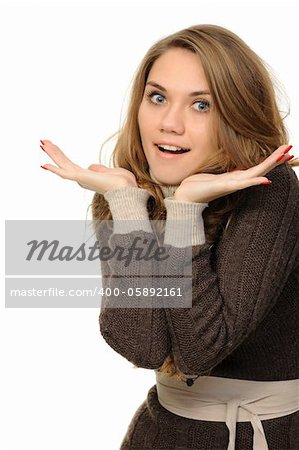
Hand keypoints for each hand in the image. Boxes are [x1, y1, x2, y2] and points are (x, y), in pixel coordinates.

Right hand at [40, 140, 137, 193]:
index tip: (54, 147)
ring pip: (62, 164)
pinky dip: (54, 169)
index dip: (61, 156)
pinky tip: (44, 165)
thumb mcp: (109, 171)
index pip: (70, 165)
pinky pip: (64, 173)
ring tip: (42, 144)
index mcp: (88, 177)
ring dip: (52, 154)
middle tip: (43, 141)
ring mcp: (80, 178)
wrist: (125, 188)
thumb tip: (92, 167)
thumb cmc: (122, 182)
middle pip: (64, 162)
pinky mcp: (81, 178)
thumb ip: (100, 169)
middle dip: (53, 152)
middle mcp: (81, 178)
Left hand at [174, 144, 293, 202]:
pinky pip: (243, 184)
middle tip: (291, 149)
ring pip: (256, 173)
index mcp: (235, 177)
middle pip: (261, 168)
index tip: (285, 151)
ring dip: (270, 165)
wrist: (186, 196)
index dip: (271, 159)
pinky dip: (254, 181)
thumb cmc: (198, 185)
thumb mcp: (214, 174)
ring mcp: (232, 185)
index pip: (258, 167)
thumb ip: (226, 171)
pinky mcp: (225, 187)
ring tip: (284, 156)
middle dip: (276, 158)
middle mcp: (237, 181)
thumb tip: (233, 166)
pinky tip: (265, 180)